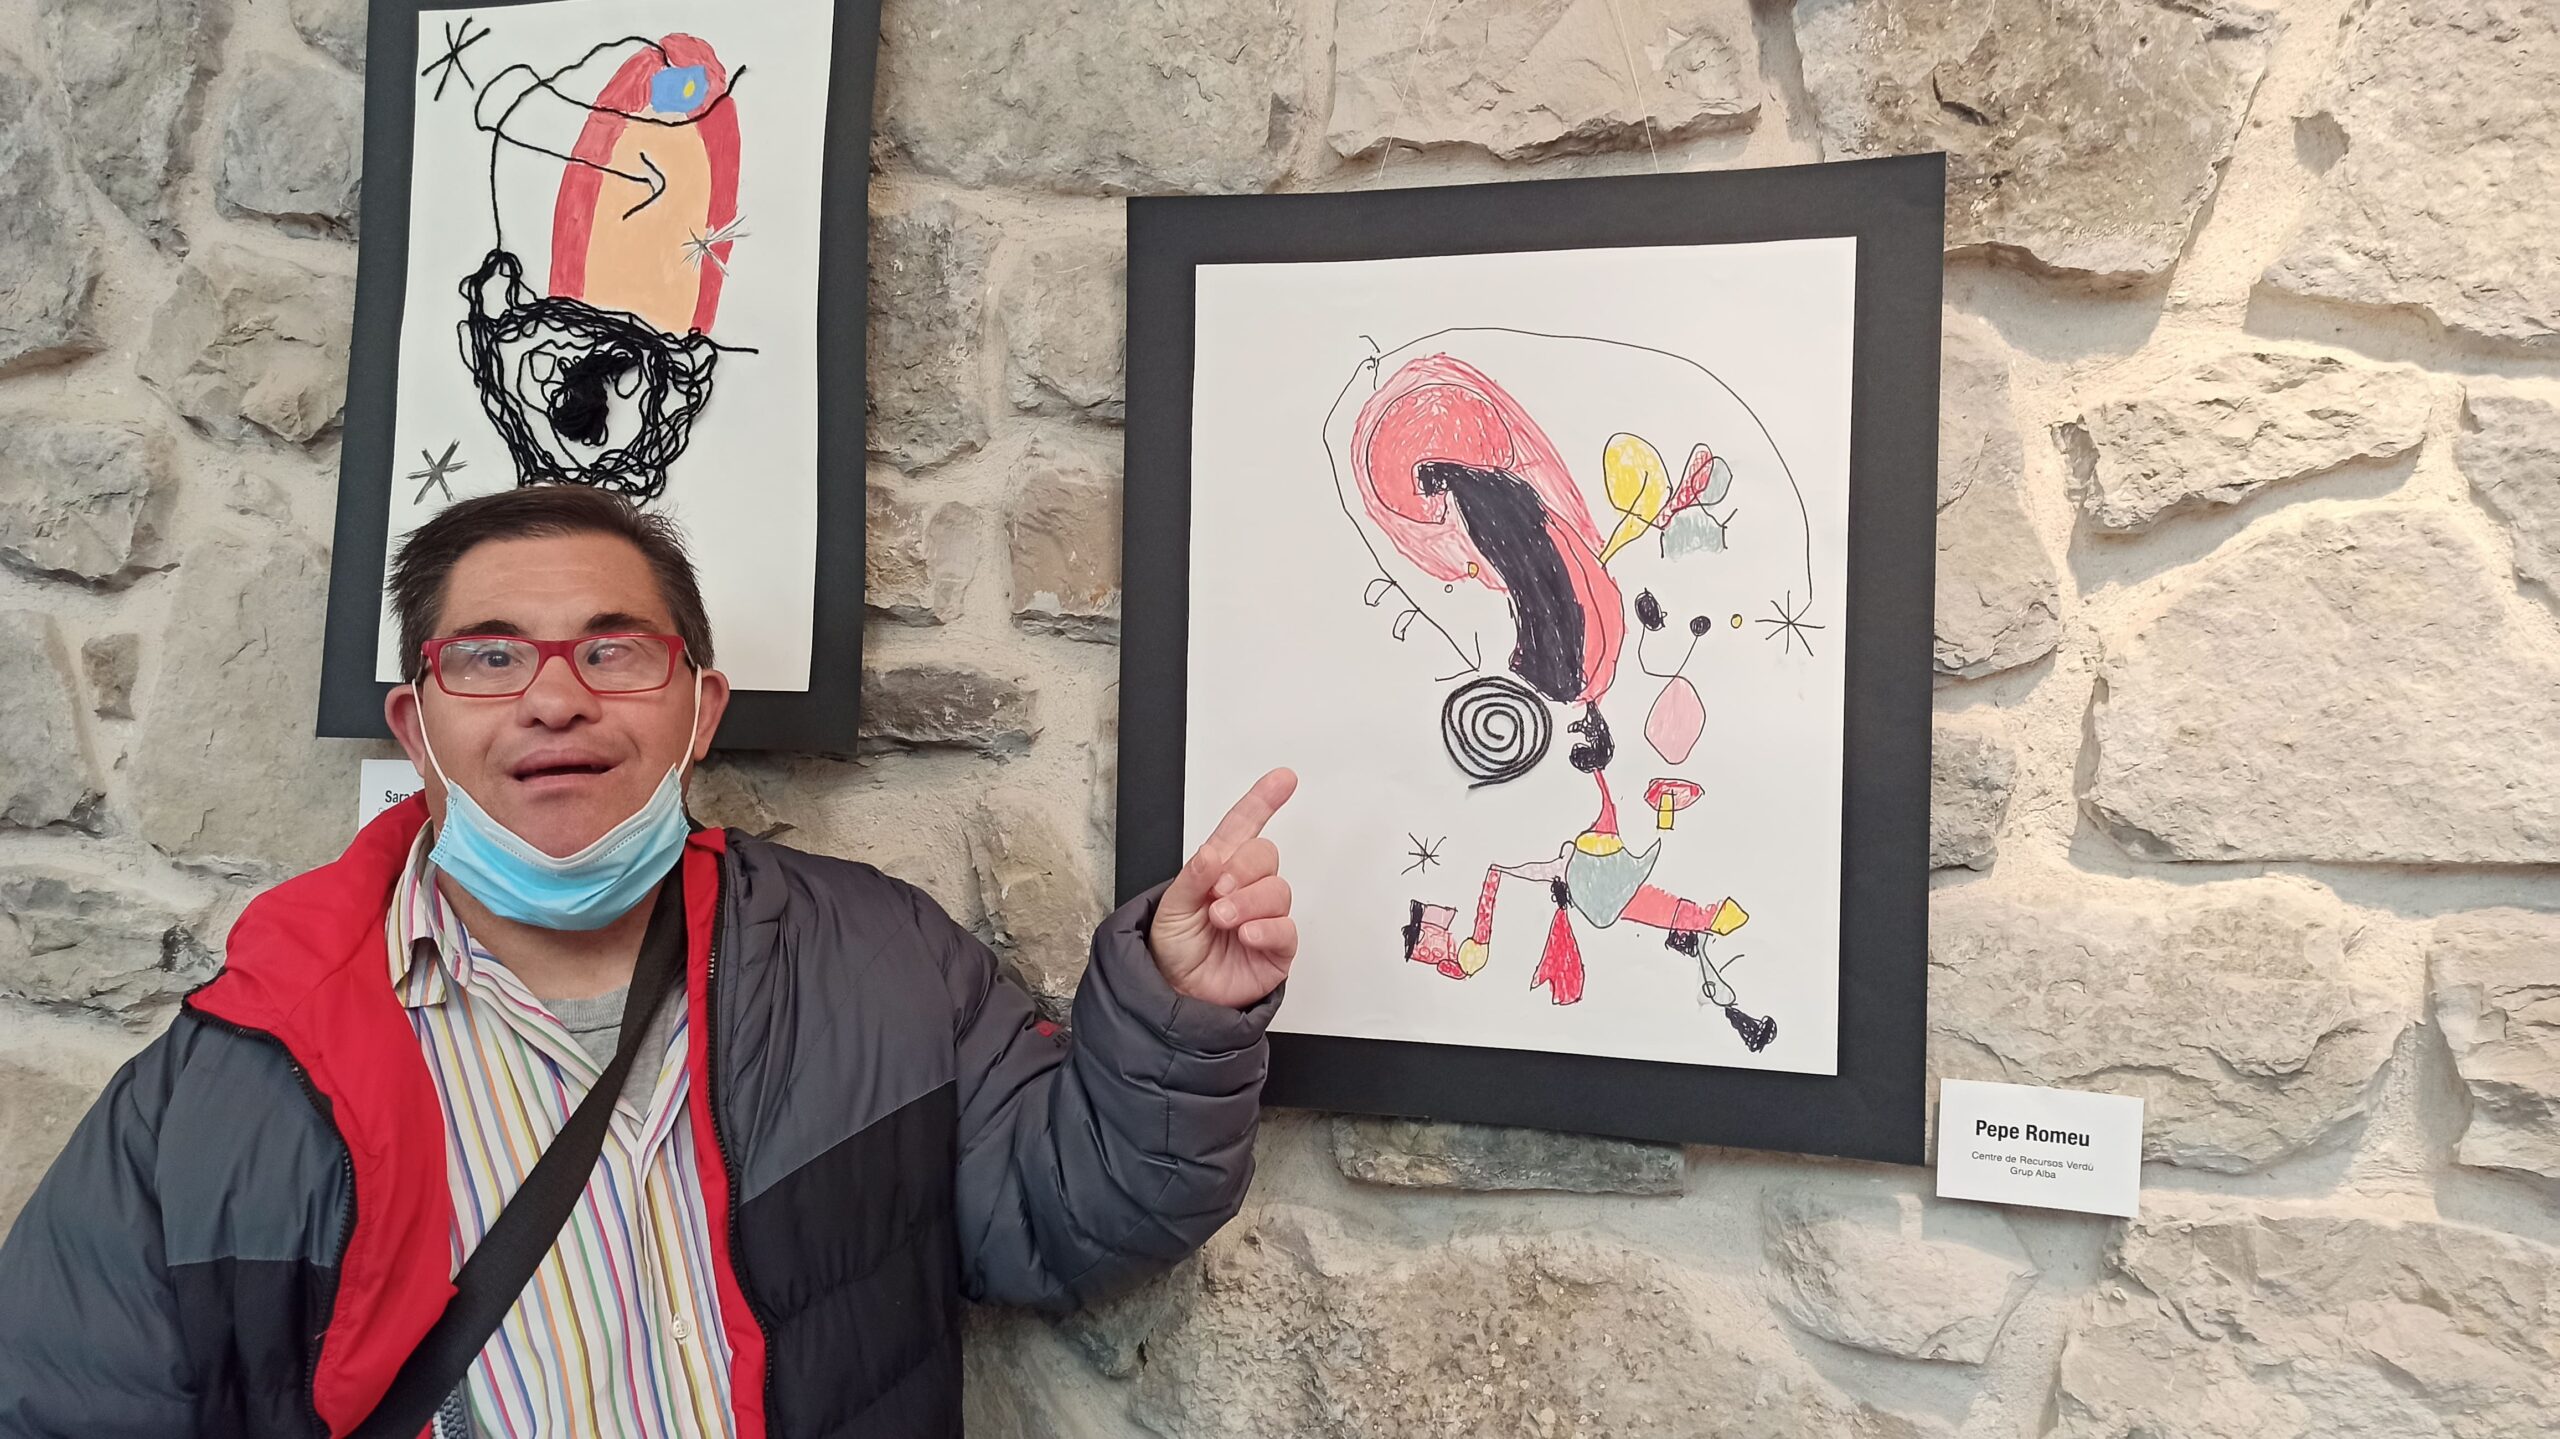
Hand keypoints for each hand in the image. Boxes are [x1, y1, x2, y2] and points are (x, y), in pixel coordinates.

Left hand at [1148, 768, 1298, 1007]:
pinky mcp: (1277, 947)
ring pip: (1278, 890)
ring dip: (1248, 902)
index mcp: (1218, 869)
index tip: (1283, 779)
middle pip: (1266, 855)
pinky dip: (1266, 928)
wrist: (1177, 994)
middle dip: (1243, 870)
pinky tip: (1245, 935)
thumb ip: (1192, 878)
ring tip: (1223, 920)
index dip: (1263, 801)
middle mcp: (1245, 888)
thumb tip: (1212, 855)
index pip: (1245, 827)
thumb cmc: (1173, 948)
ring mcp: (1264, 917)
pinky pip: (1286, 928)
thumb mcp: (1170, 908)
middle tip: (1218, 893)